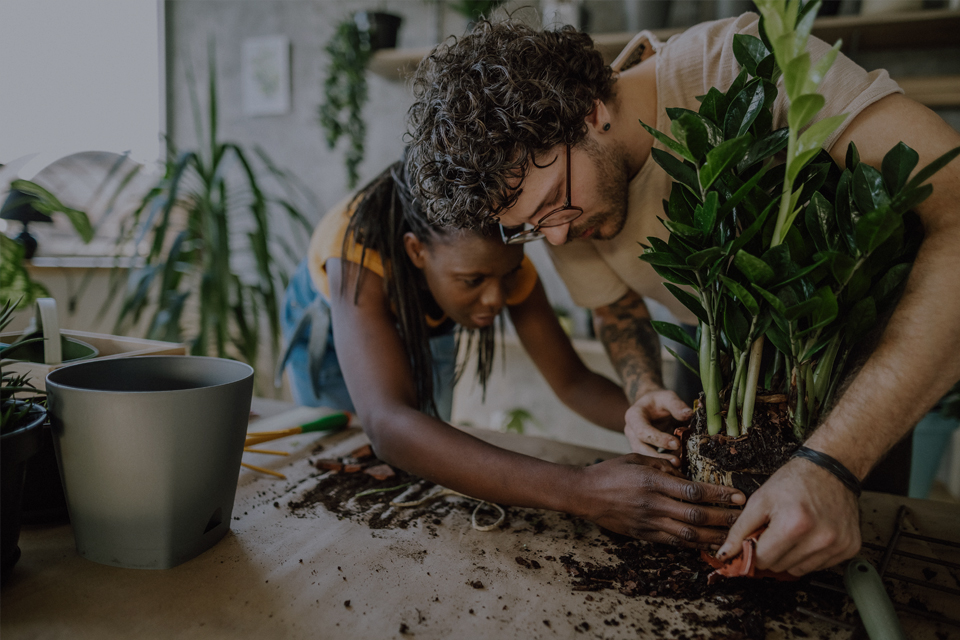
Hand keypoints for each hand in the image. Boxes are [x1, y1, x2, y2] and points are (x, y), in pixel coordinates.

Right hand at [573, 454, 744, 547]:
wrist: (585, 494)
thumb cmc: (611, 472)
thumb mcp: (637, 459)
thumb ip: (663, 465)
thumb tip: (686, 470)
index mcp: (652, 482)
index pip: (693, 491)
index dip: (718, 495)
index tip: (738, 496)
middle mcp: (653, 504)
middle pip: (696, 515)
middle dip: (724, 517)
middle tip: (744, 517)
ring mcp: (648, 522)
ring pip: (688, 534)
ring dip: (714, 536)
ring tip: (733, 536)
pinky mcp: (644, 535)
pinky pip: (674, 542)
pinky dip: (694, 545)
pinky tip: (709, 544)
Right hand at [624, 388, 692, 465]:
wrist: (650, 405)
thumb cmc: (658, 401)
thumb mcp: (667, 397)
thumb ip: (676, 405)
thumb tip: (689, 415)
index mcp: (633, 416)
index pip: (642, 431)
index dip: (659, 439)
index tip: (677, 443)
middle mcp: (630, 431)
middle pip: (640, 448)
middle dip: (659, 457)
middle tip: (677, 462)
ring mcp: (635, 442)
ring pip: (644, 458)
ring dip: (660, 463)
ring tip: (679, 465)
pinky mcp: (643, 451)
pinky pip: (650, 460)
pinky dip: (663, 464)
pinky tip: (677, 465)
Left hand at [717, 457, 860, 575]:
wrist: (831, 468)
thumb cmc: (795, 481)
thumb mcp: (760, 500)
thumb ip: (740, 530)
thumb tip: (725, 554)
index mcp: (795, 525)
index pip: (762, 559)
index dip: (752, 551)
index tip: (752, 543)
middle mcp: (820, 538)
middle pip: (779, 567)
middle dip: (770, 552)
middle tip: (774, 530)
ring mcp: (838, 545)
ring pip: (798, 570)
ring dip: (790, 556)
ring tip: (793, 531)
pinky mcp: (850, 548)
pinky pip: (819, 566)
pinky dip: (809, 555)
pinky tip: (810, 535)